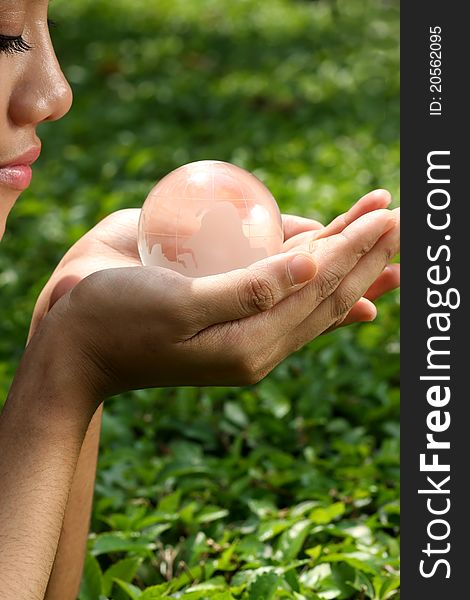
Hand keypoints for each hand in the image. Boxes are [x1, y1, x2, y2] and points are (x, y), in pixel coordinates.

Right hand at [30, 189, 397, 337]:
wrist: (74, 339)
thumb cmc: (114, 318)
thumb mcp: (179, 305)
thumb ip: (250, 288)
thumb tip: (317, 264)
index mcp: (250, 346)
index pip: (319, 292)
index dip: (356, 250)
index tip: (388, 215)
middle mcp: (256, 339)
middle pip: (327, 293)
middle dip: (366, 253)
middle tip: (400, 218)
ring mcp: (244, 324)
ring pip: (311, 290)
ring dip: (349, 256)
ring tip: (382, 228)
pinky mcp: (228, 307)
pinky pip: (282, 288)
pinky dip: (312, 267)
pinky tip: (335, 258)